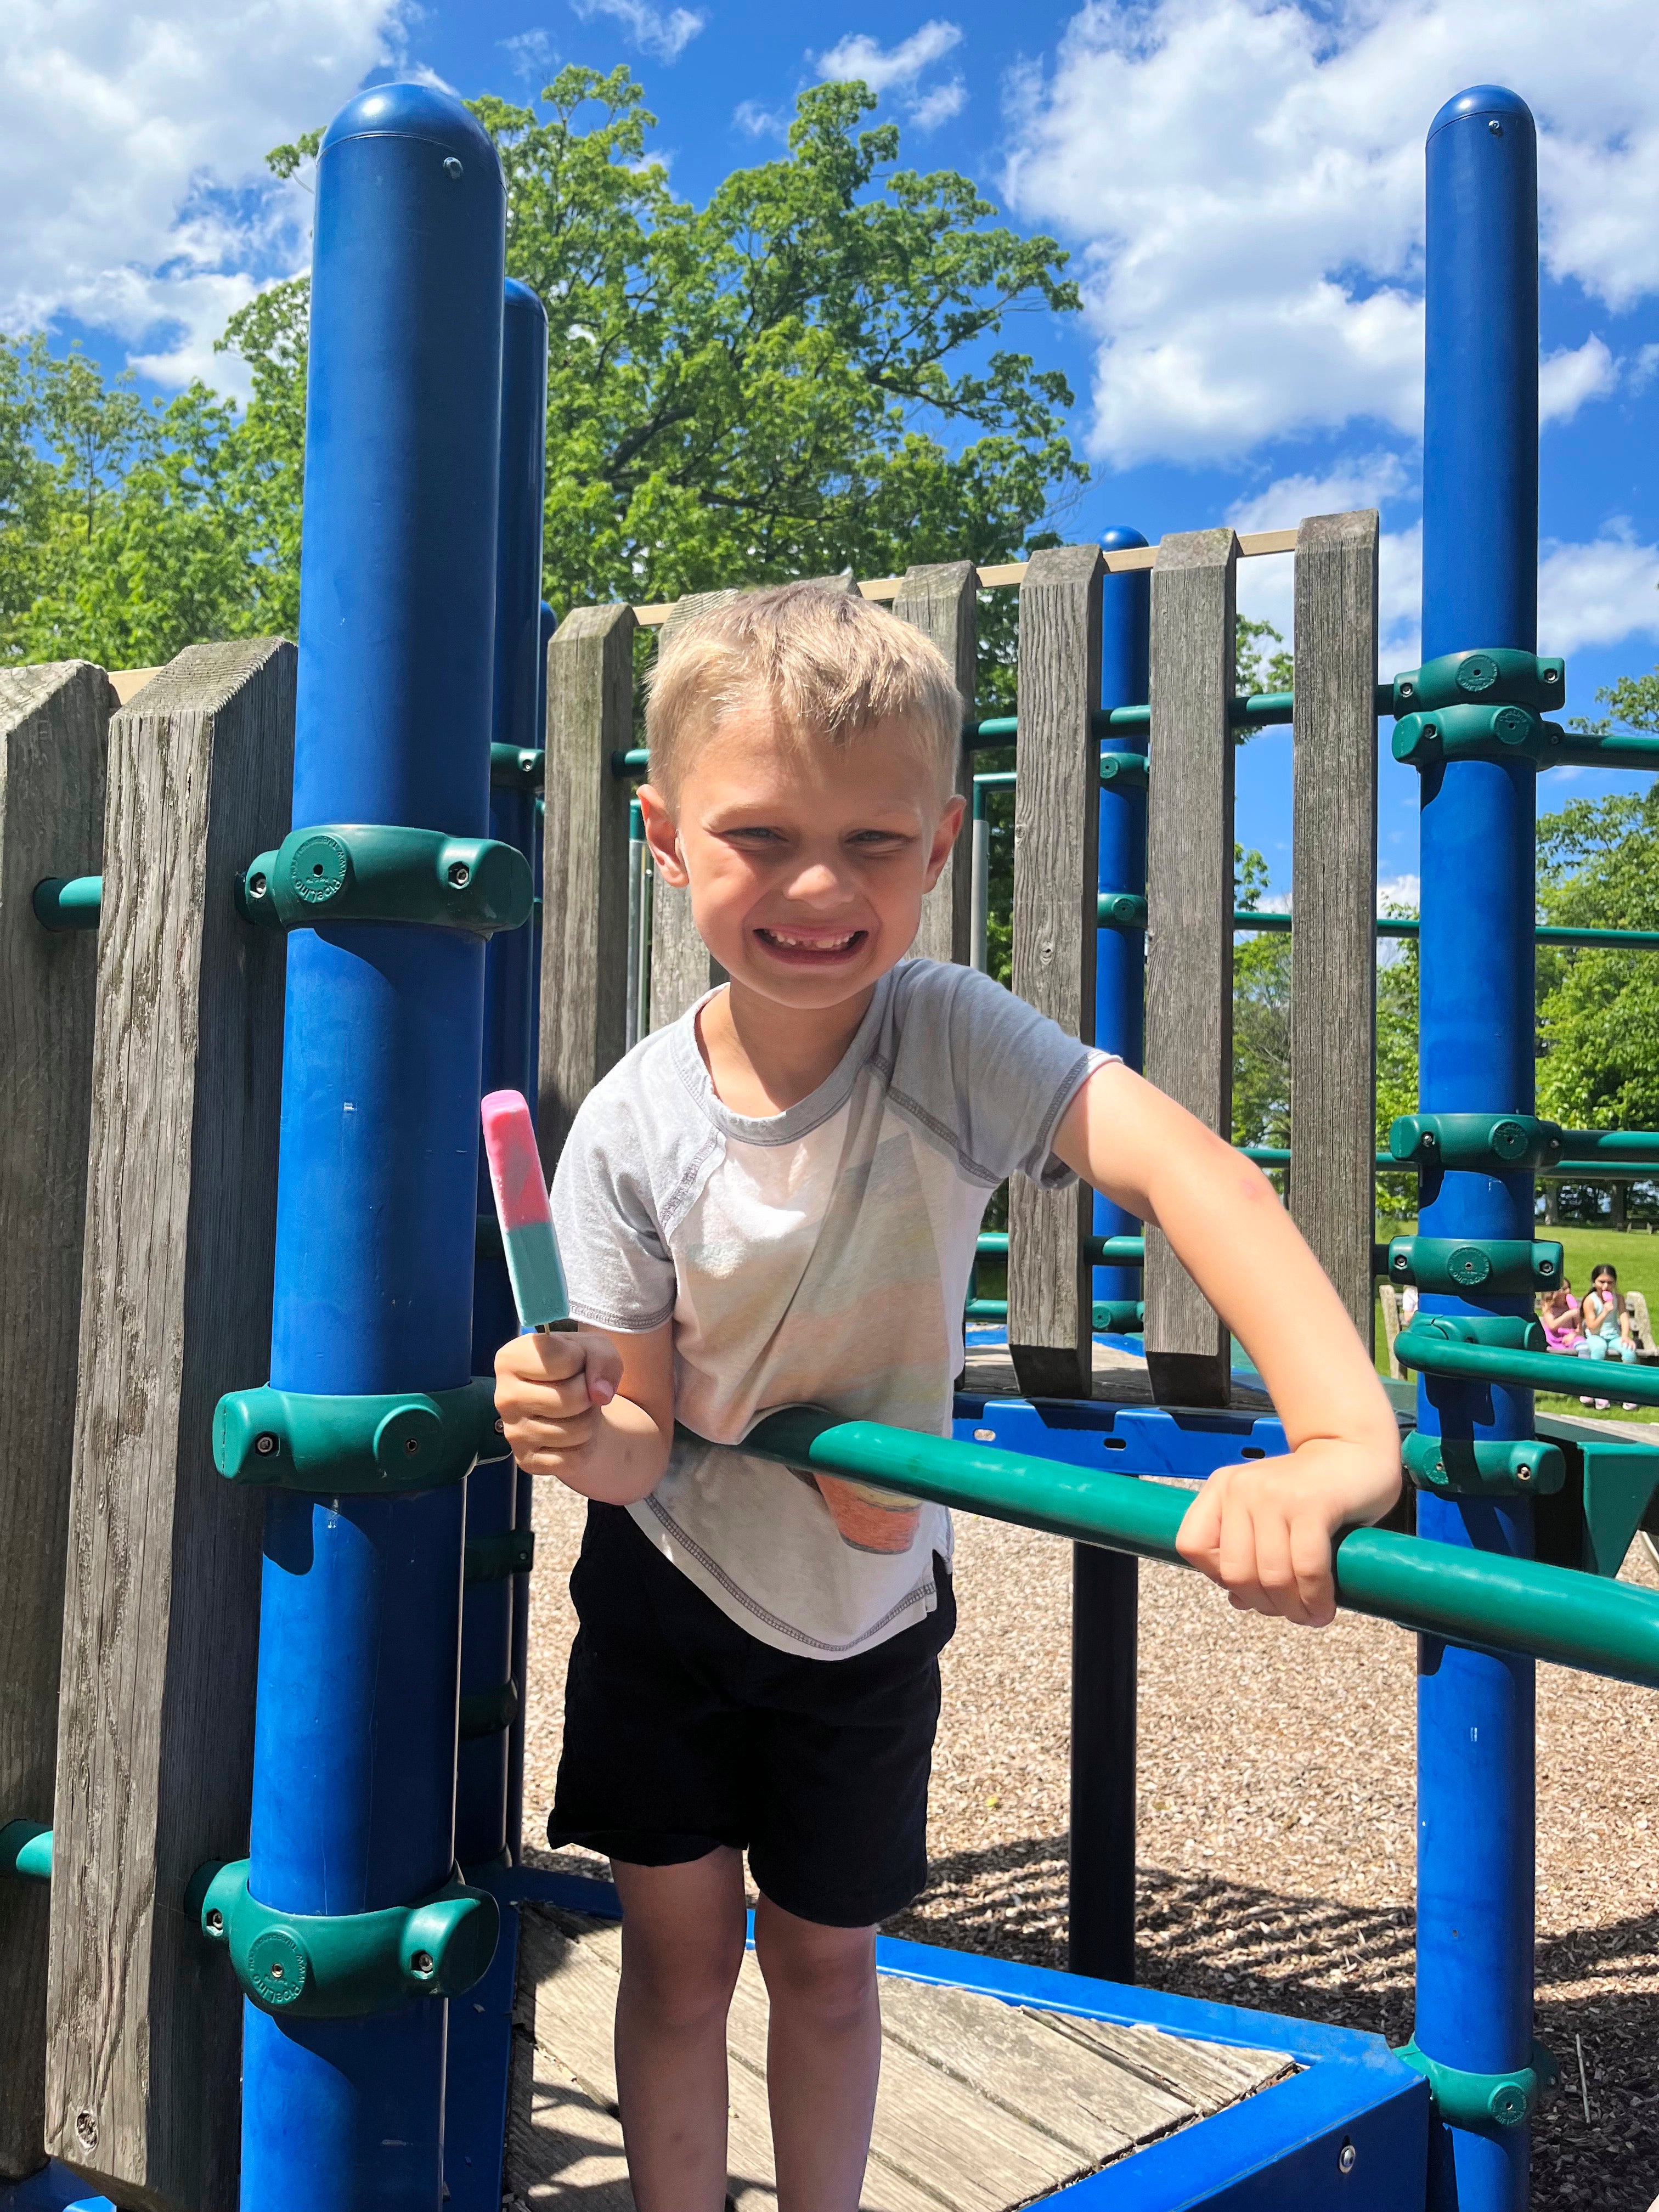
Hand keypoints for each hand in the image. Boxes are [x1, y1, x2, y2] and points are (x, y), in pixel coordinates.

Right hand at [494, 1329, 620, 1478]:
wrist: (569, 1402)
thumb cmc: (575, 1368)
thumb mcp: (592, 1348)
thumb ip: (602, 1358)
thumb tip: (601, 1394)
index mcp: (509, 1359)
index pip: (563, 1361)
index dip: (582, 1360)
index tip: (573, 1361)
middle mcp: (504, 1396)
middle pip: (571, 1399)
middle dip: (589, 1395)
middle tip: (582, 1391)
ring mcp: (512, 1433)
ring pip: (577, 1430)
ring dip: (590, 1420)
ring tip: (577, 1411)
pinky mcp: (526, 1461)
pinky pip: (574, 1459)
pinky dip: (584, 1447)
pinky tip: (571, 1434)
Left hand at [1175, 1437, 1401, 1626]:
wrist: (1356, 1451)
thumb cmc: (1311, 1492)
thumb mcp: (1266, 1515)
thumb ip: (1246, 1551)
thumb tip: (1238, 1601)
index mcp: (1221, 1489)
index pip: (1192, 1545)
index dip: (1217, 1578)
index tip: (1250, 1587)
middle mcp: (1241, 1488)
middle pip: (1234, 1571)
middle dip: (1263, 1604)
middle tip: (1290, 1611)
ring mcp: (1275, 1493)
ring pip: (1270, 1575)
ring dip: (1293, 1609)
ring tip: (1311, 1615)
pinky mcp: (1313, 1503)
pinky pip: (1306, 1568)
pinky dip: (1316, 1598)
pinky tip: (1325, 1607)